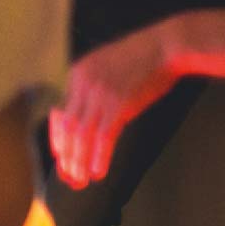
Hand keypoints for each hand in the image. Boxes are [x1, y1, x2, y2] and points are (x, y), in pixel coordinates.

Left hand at [48, 23, 177, 187]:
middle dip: (67, 156)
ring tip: (80, 180)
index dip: (58, 138)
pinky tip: (99, 171)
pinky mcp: (119, 104)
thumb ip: (92, 88)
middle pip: (68, 127)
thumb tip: (86, 114)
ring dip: (80, 161)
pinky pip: (104, 136)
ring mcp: (100, 94)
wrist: (166, 46)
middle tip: (68, 177)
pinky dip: (100, 156)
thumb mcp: (106, 68)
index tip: (60, 157)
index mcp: (76, 74)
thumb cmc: (142, 59)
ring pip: (82, 135)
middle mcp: (82, 85)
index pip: (59, 113)